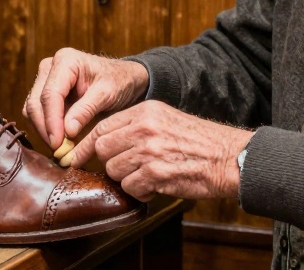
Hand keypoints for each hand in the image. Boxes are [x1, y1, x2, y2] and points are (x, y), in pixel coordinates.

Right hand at [24, 48, 149, 148]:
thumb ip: (86, 110)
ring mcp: (44, 79)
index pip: (50, 95)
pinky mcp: (44, 92)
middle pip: (35, 103)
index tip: (58, 144)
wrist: (123, 78)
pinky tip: (60, 139)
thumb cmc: (119, 81)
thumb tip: (67, 132)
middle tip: (60, 151)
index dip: (52, 122)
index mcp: (65, 61)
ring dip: (43, 130)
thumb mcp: (108, 94)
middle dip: (45, 129)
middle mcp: (49, 67)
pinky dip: (45, 127)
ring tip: (61, 147)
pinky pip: (37, 113)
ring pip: (32, 109)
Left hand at [68, 100, 253, 201]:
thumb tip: (105, 139)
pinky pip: (131, 187)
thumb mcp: (166, 118)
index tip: (77, 156)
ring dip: (127, 178)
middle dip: (109, 162)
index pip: (103, 126)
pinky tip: (157, 185)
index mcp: (145, 111)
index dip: (87, 144)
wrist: (227, 157)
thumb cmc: (199, 141)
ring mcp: (148, 151)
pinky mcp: (155, 174)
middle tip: (126, 168)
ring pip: (114, 170)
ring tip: (148, 175)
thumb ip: (137, 125)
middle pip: (103, 148)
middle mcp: (144, 128)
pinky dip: (141, 192)